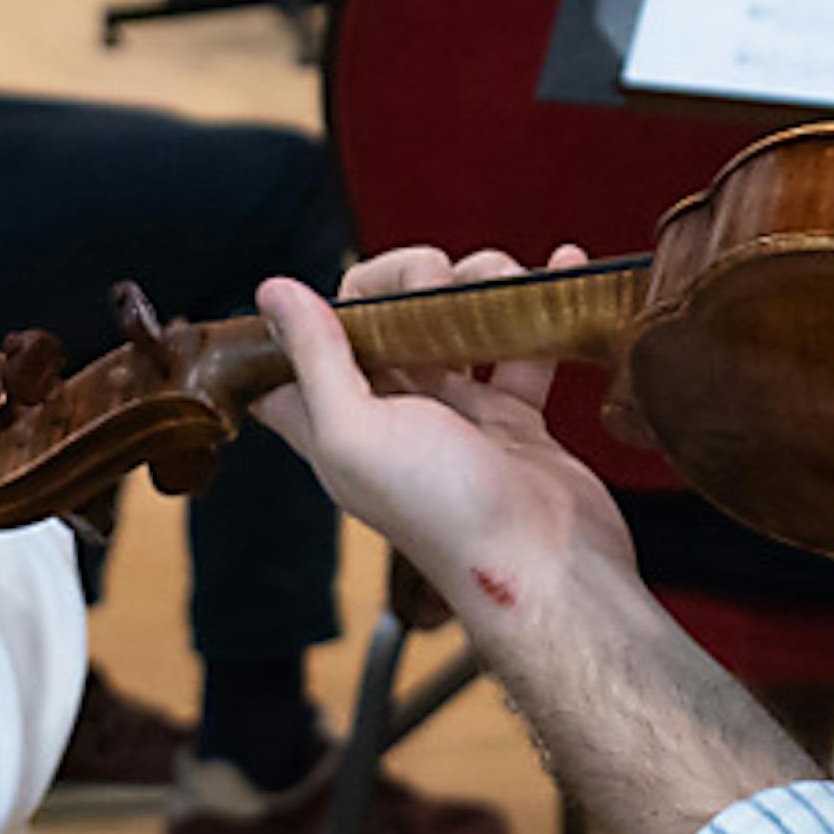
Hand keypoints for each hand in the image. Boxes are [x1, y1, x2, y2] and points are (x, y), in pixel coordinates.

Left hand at [248, 246, 635, 629]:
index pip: (296, 358)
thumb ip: (316, 358)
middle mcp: (390, 419)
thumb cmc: (446, 513)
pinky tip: (559, 267)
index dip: (305, 317)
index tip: (332, 289)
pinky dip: (538, 309)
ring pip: (454, 324)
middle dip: (414, 280)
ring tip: (509, 284)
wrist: (547, 567)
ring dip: (481, 285)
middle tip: (439, 283)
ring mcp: (455, 417)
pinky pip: (522, 348)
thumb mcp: (358, 432)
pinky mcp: (513, 421)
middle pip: (384, 320)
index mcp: (338, 426)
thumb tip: (273, 291)